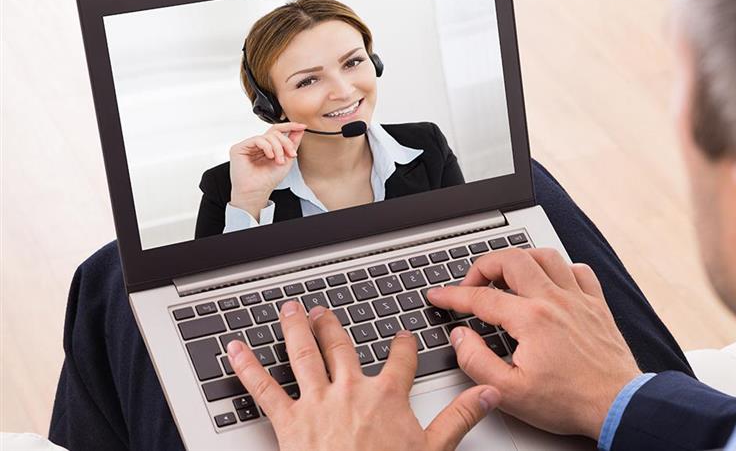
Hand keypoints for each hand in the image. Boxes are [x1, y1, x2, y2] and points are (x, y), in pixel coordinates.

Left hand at [226, 300, 500, 450]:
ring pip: (303, 354)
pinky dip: (246, 367)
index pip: (399, 359)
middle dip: (334, 326)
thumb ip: (460, 417)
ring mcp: (316, 403)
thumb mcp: (433, 450)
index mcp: (387, 396)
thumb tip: (489, 393)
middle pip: (342, 347)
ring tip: (290, 311)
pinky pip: (263, 389)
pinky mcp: (287, 421)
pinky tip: (234, 350)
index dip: (401, 344)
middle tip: (325, 311)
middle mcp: (350, 390)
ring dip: (295, 329)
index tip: (401, 336)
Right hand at [229, 122, 305, 216]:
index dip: (290, 126)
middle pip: (275, 132)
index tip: (302, 126)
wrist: (257, 192)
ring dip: (278, 148)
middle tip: (291, 154)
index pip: (278, 131)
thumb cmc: (268, 180)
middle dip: (286, 142)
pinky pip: (257, 139)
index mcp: (267, 147)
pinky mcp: (239, 148)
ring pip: (268, 136)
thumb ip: (292, 144)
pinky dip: (267, 147)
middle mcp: (257, 145)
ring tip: (279, 160)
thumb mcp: (287, 160)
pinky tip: (270, 156)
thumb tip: (299, 130)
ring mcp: (248, 145)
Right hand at [426, 248, 640, 440]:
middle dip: (483, 266)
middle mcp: (554, 300)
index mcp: (530, 319)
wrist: (616, 405)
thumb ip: (476, 361)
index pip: (480, 298)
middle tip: (473, 284)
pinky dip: (561, 269)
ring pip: (545, 256)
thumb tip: (461, 337)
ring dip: (520, 259)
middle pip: (511, 259)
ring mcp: (578, 299)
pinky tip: (551, 282)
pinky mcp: (597, 305)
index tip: (439, 296)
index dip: (452, 295)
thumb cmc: (569, 401)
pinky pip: (579, 271)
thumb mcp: (509, 392)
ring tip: (506, 275)